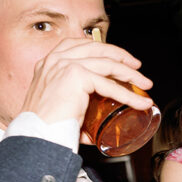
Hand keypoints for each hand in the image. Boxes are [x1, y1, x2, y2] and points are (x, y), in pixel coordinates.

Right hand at [19, 37, 151, 142]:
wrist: (36, 136)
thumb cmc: (43, 127)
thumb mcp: (58, 108)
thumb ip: (74, 111)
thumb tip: (92, 131)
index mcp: (48, 63)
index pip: (79, 45)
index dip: (103, 48)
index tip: (119, 58)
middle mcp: (55, 60)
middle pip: (97, 48)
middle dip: (121, 56)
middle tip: (137, 68)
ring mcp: (66, 65)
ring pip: (108, 64)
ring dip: (131, 75)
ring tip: (144, 84)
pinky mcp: (76, 76)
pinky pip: (109, 85)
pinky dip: (128, 95)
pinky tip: (138, 102)